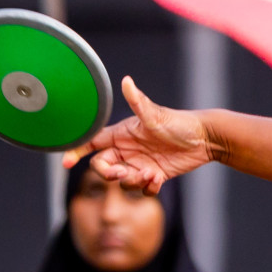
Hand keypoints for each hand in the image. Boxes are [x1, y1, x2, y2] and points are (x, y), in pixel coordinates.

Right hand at [65, 76, 214, 193]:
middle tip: (122, 173)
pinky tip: (159, 180)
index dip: (75, 152)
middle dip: (108, 173)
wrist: (205, 138)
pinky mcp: (154, 176)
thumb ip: (138, 102)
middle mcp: (127, 150)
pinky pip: (142, 190)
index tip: (65, 164)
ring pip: (122, 182)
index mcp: (121, 134)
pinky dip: (148, 189)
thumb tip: (126, 81)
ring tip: (150, 174)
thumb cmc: (180, 123)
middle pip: (102, 167)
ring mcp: (140, 164)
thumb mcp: (156, 115)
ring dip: (132, 181)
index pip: (91, 143)